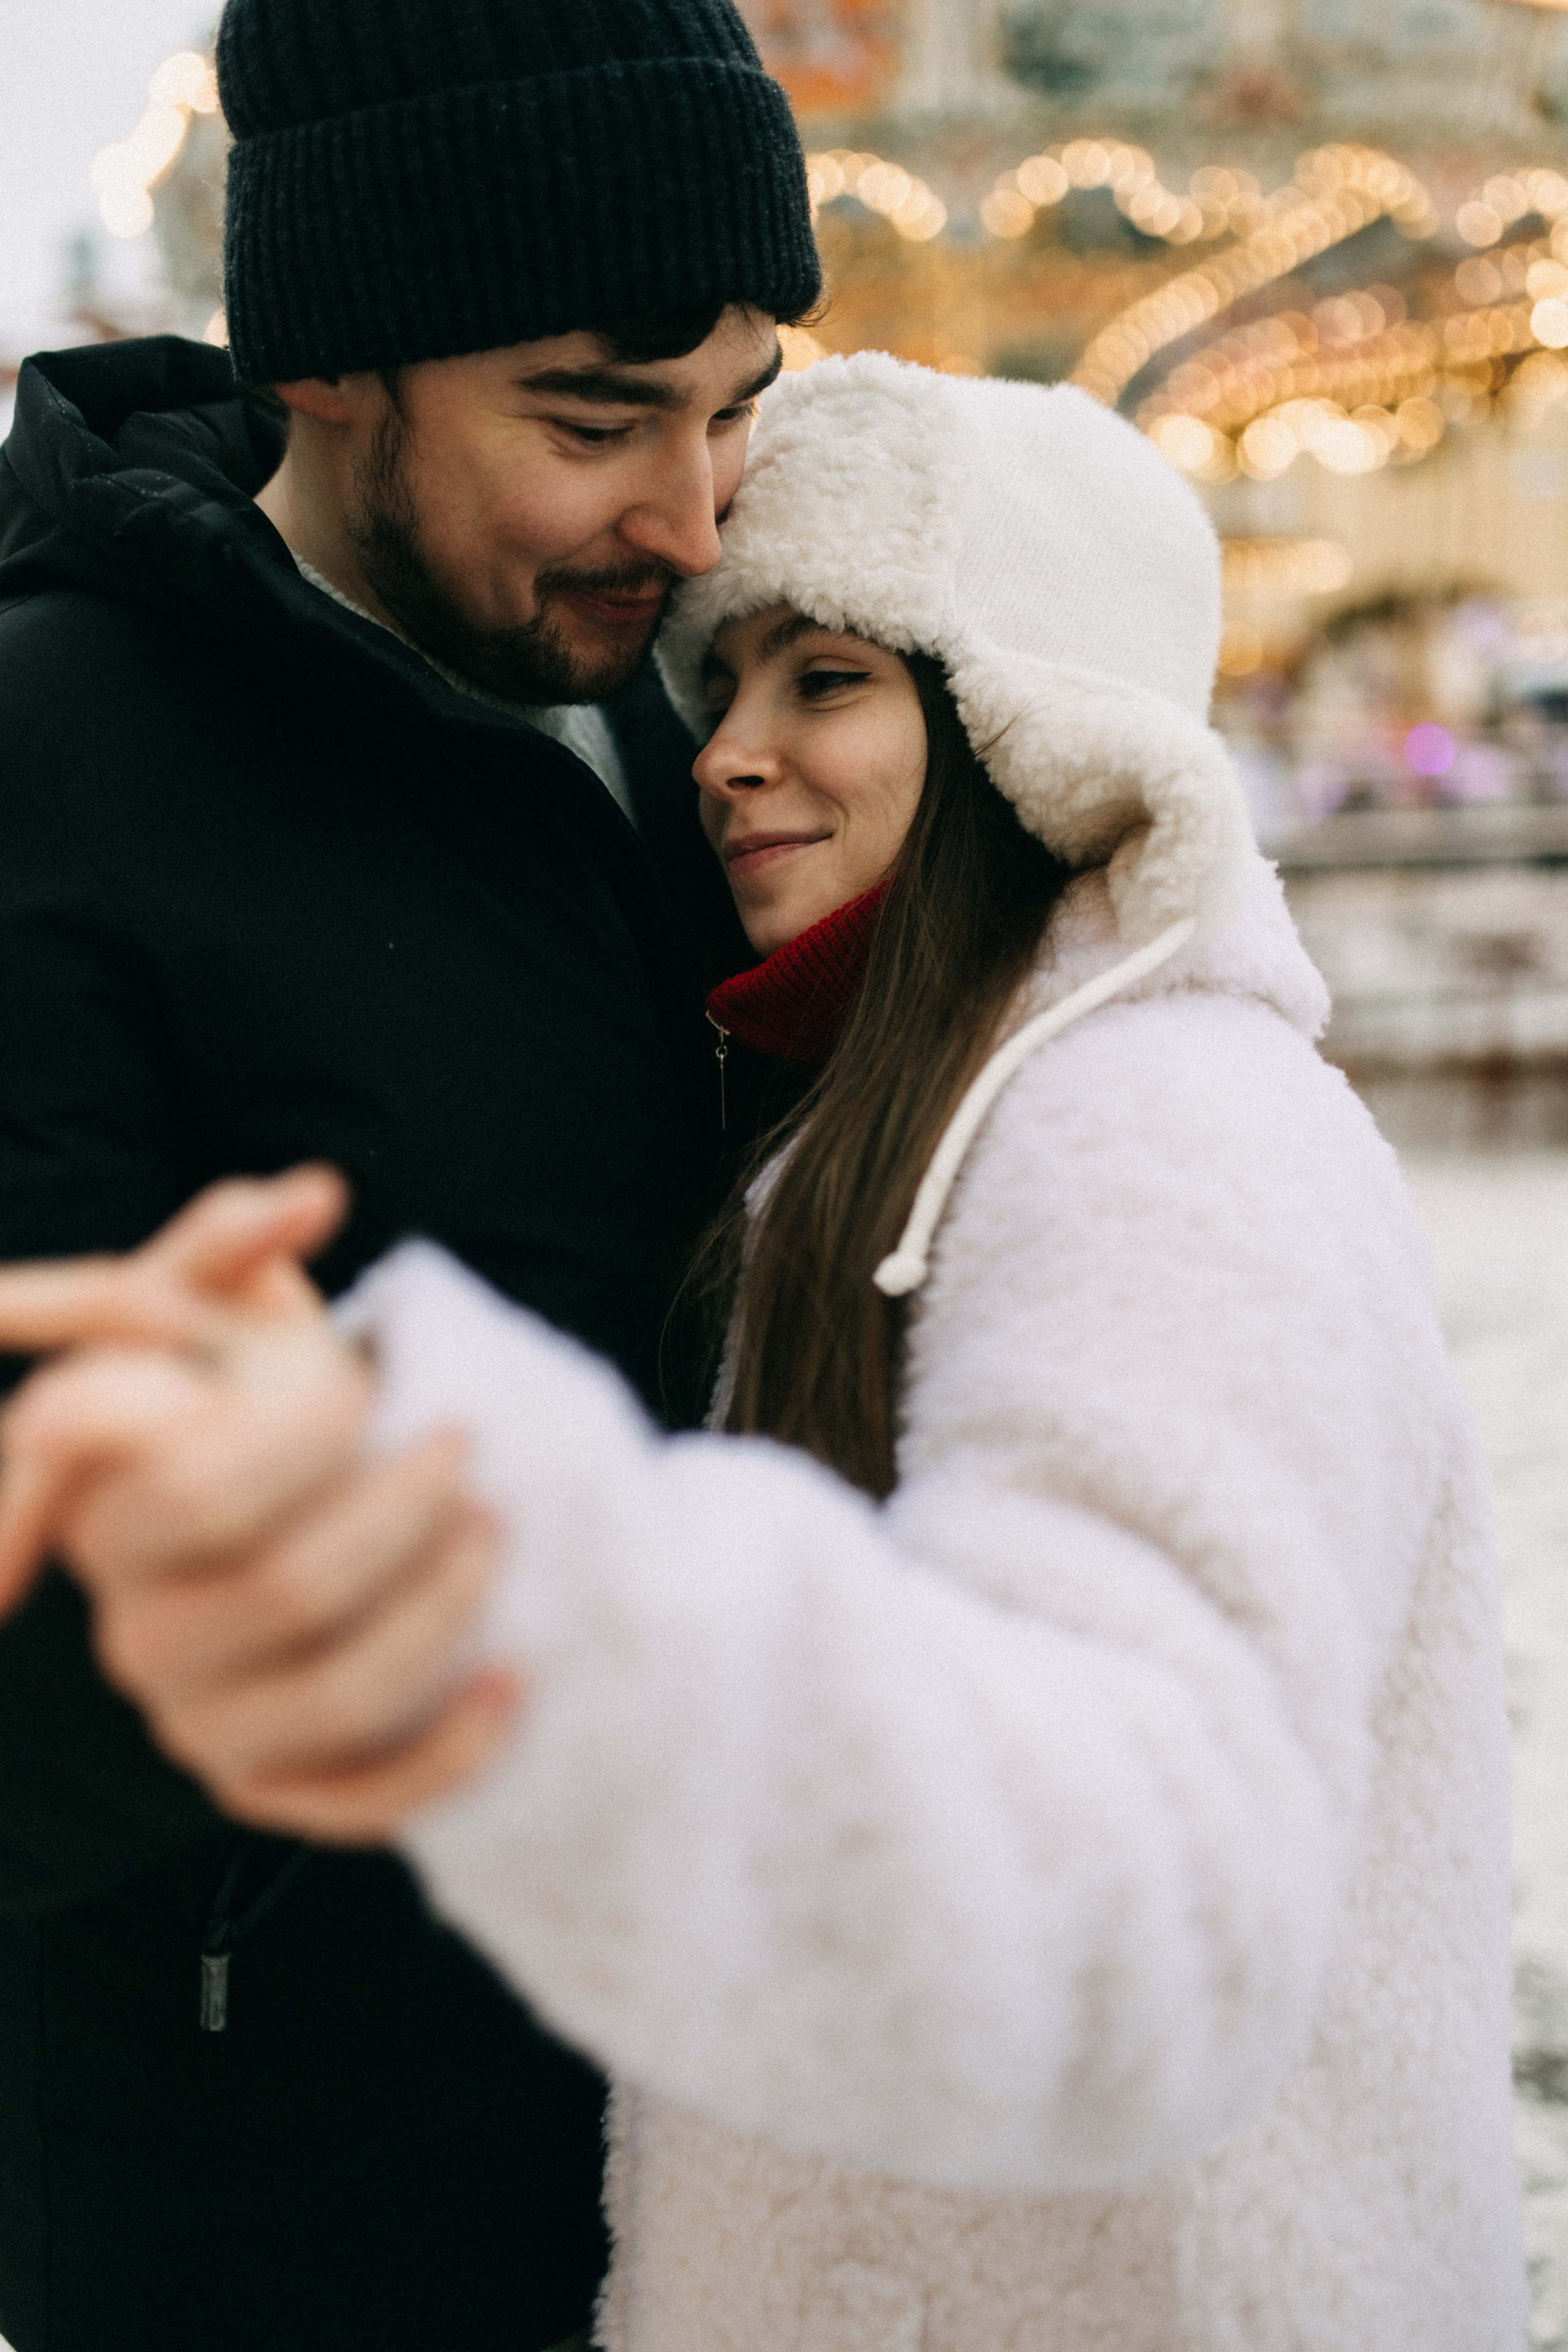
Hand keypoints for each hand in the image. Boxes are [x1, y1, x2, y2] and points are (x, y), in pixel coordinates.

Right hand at [0, 1171, 521, 1840]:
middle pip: (283, 1587)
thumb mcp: (225, 1308)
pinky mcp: (266, 1787)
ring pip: (332, 1693)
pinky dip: (449, 1749)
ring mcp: (196, 1718)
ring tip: (499, 1529)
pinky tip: (515, 1681)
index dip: (282, 1444)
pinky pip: (359, 1800)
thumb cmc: (246, 1392)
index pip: (192, 1494)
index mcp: (105, 1511)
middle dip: (396, 1511)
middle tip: (465, 1445)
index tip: (359, 1396)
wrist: (282, 1504)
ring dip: (438, 1611)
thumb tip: (310, 1196)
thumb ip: (235, 1240)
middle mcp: (133, 1625)